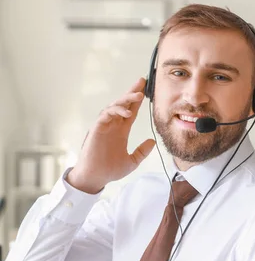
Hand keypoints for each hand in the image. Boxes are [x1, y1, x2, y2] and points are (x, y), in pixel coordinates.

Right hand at [67, 77, 155, 193]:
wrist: (96, 178)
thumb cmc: (109, 170)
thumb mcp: (132, 161)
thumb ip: (142, 151)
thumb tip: (153, 141)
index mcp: (121, 131)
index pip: (131, 111)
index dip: (137, 101)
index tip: (145, 88)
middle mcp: (113, 125)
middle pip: (123, 104)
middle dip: (132, 92)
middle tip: (142, 81)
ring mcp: (104, 126)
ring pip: (114, 106)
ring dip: (126, 99)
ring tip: (138, 95)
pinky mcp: (96, 129)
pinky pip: (105, 115)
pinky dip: (115, 111)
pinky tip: (126, 112)